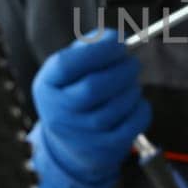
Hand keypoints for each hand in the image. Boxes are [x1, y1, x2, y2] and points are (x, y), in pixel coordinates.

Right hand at [30, 30, 151, 187]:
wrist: (70, 148)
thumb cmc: (73, 96)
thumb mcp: (68, 73)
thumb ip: (87, 49)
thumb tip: (115, 38)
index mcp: (47, 87)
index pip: (67, 65)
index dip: (98, 50)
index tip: (118, 42)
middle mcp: (59, 114)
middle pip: (95, 87)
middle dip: (122, 68)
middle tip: (132, 62)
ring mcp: (82, 135)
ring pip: (118, 104)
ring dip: (132, 87)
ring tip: (129, 84)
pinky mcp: (105, 149)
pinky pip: (134, 121)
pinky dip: (141, 107)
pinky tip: (133, 103)